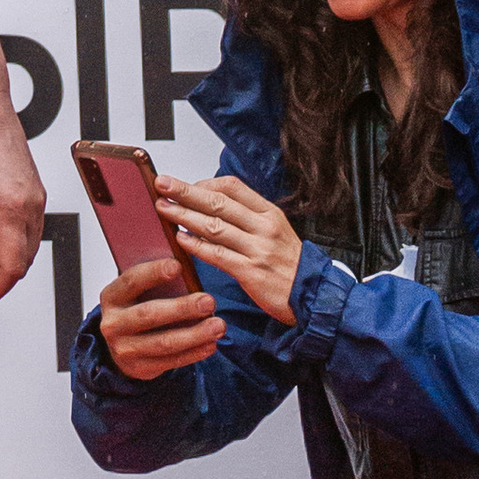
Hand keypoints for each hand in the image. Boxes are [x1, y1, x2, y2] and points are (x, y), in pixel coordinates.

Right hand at [97, 251, 227, 381]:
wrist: (123, 346)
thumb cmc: (136, 309)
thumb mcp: (137, 293)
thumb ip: (153, 279)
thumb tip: (185, 258)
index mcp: (112, 296)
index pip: (131, 281)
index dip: (153, 273)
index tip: (178, 265)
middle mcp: (113, 323)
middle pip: (149, 314)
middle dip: (182, 308)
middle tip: (209, 301)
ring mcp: (125, 348)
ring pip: (163, 342)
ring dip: (194, 334)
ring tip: (218, 325)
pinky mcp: (140, 368)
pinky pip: (171, 361)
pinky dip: (194, 353)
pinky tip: (211, 344)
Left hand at [156, 171, 304, 326]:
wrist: (315, 295)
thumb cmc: (290, 264)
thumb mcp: (275, 231)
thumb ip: (247, 217)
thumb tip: (211, 203)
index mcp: (268, 213)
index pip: (232, 187)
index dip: (204, 183)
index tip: (184, 184)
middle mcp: (263, 227)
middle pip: (218, 202)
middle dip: (186, 191)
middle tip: (162, 184)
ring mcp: (258, 249)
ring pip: (214, 226)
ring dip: (184, 215)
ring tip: (163, 208)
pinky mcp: (252, 272)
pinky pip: (218, 255)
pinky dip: (196, 246)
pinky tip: (180, 238)